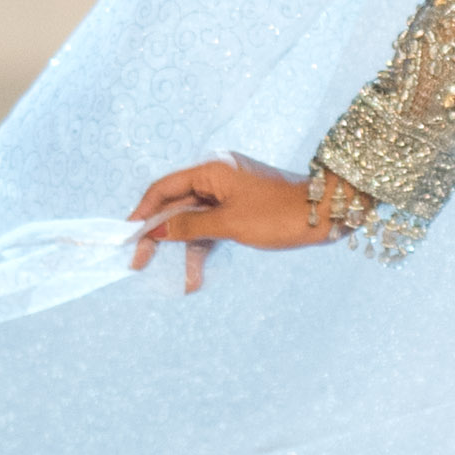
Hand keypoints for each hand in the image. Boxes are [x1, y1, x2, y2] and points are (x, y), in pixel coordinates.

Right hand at [129, 154, 339, 294]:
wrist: (328, 213)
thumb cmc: (280, 214)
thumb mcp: (230, 223)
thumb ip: (190, 226)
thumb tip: (157, 230)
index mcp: (211, 170)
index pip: (163, 188)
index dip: (142, 213)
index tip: (126, 236)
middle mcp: (217, 178)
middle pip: (176, 206)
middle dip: (159, 236)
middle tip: (139, 264)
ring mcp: (229, 194)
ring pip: (195, 221)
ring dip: (187, 250)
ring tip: (185, 283)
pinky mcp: (241, 209)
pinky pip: (214, 227)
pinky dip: (207, 248)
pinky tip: (198, 277)